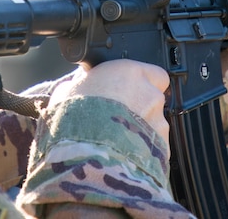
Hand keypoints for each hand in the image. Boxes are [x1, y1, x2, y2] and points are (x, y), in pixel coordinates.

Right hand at [49, 59, 169, 147]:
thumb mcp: (66, 92)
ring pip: (156, 124)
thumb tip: (77, 84)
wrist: (86, 153)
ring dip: (142, 131)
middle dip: (142, 108)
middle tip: (119, 119)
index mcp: (129, 72)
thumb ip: (79, 84)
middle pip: (154, 99)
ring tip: (118, 142)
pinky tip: (125, 156)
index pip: (153, 73)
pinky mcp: (161, 147)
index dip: (143, 83)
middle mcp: (149, 93)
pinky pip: (155, 148)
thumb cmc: (74, 119)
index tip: (128, 91)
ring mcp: (158, 121)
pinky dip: (143, 152)